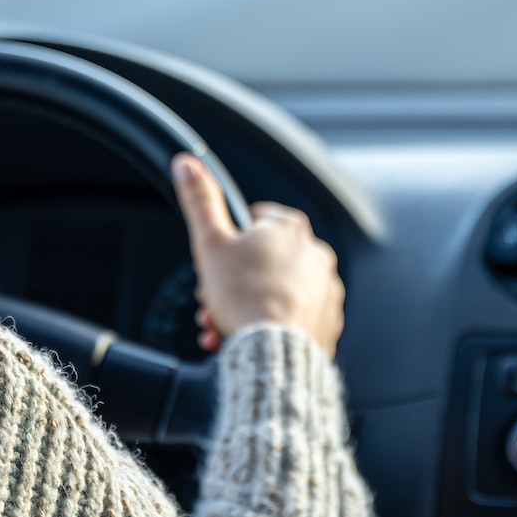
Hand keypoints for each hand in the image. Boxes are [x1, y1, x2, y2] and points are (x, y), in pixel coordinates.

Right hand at [171, 152, 343, 356]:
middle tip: (214, 299)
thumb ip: (200, 201)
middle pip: (264, 261)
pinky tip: (251, 335)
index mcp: (290, 228)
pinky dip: (272, 324)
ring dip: (248, 305)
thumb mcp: (210, 243)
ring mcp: (326, 288)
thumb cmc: (245, 298)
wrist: (273, 351)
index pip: (255, 221)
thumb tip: (187, 165)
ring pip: (278, 291)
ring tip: (226, 323)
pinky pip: (295, 316)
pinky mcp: (329, 319)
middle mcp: (315, 253)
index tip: (219, 262)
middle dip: (234, 281)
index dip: (230, 243)